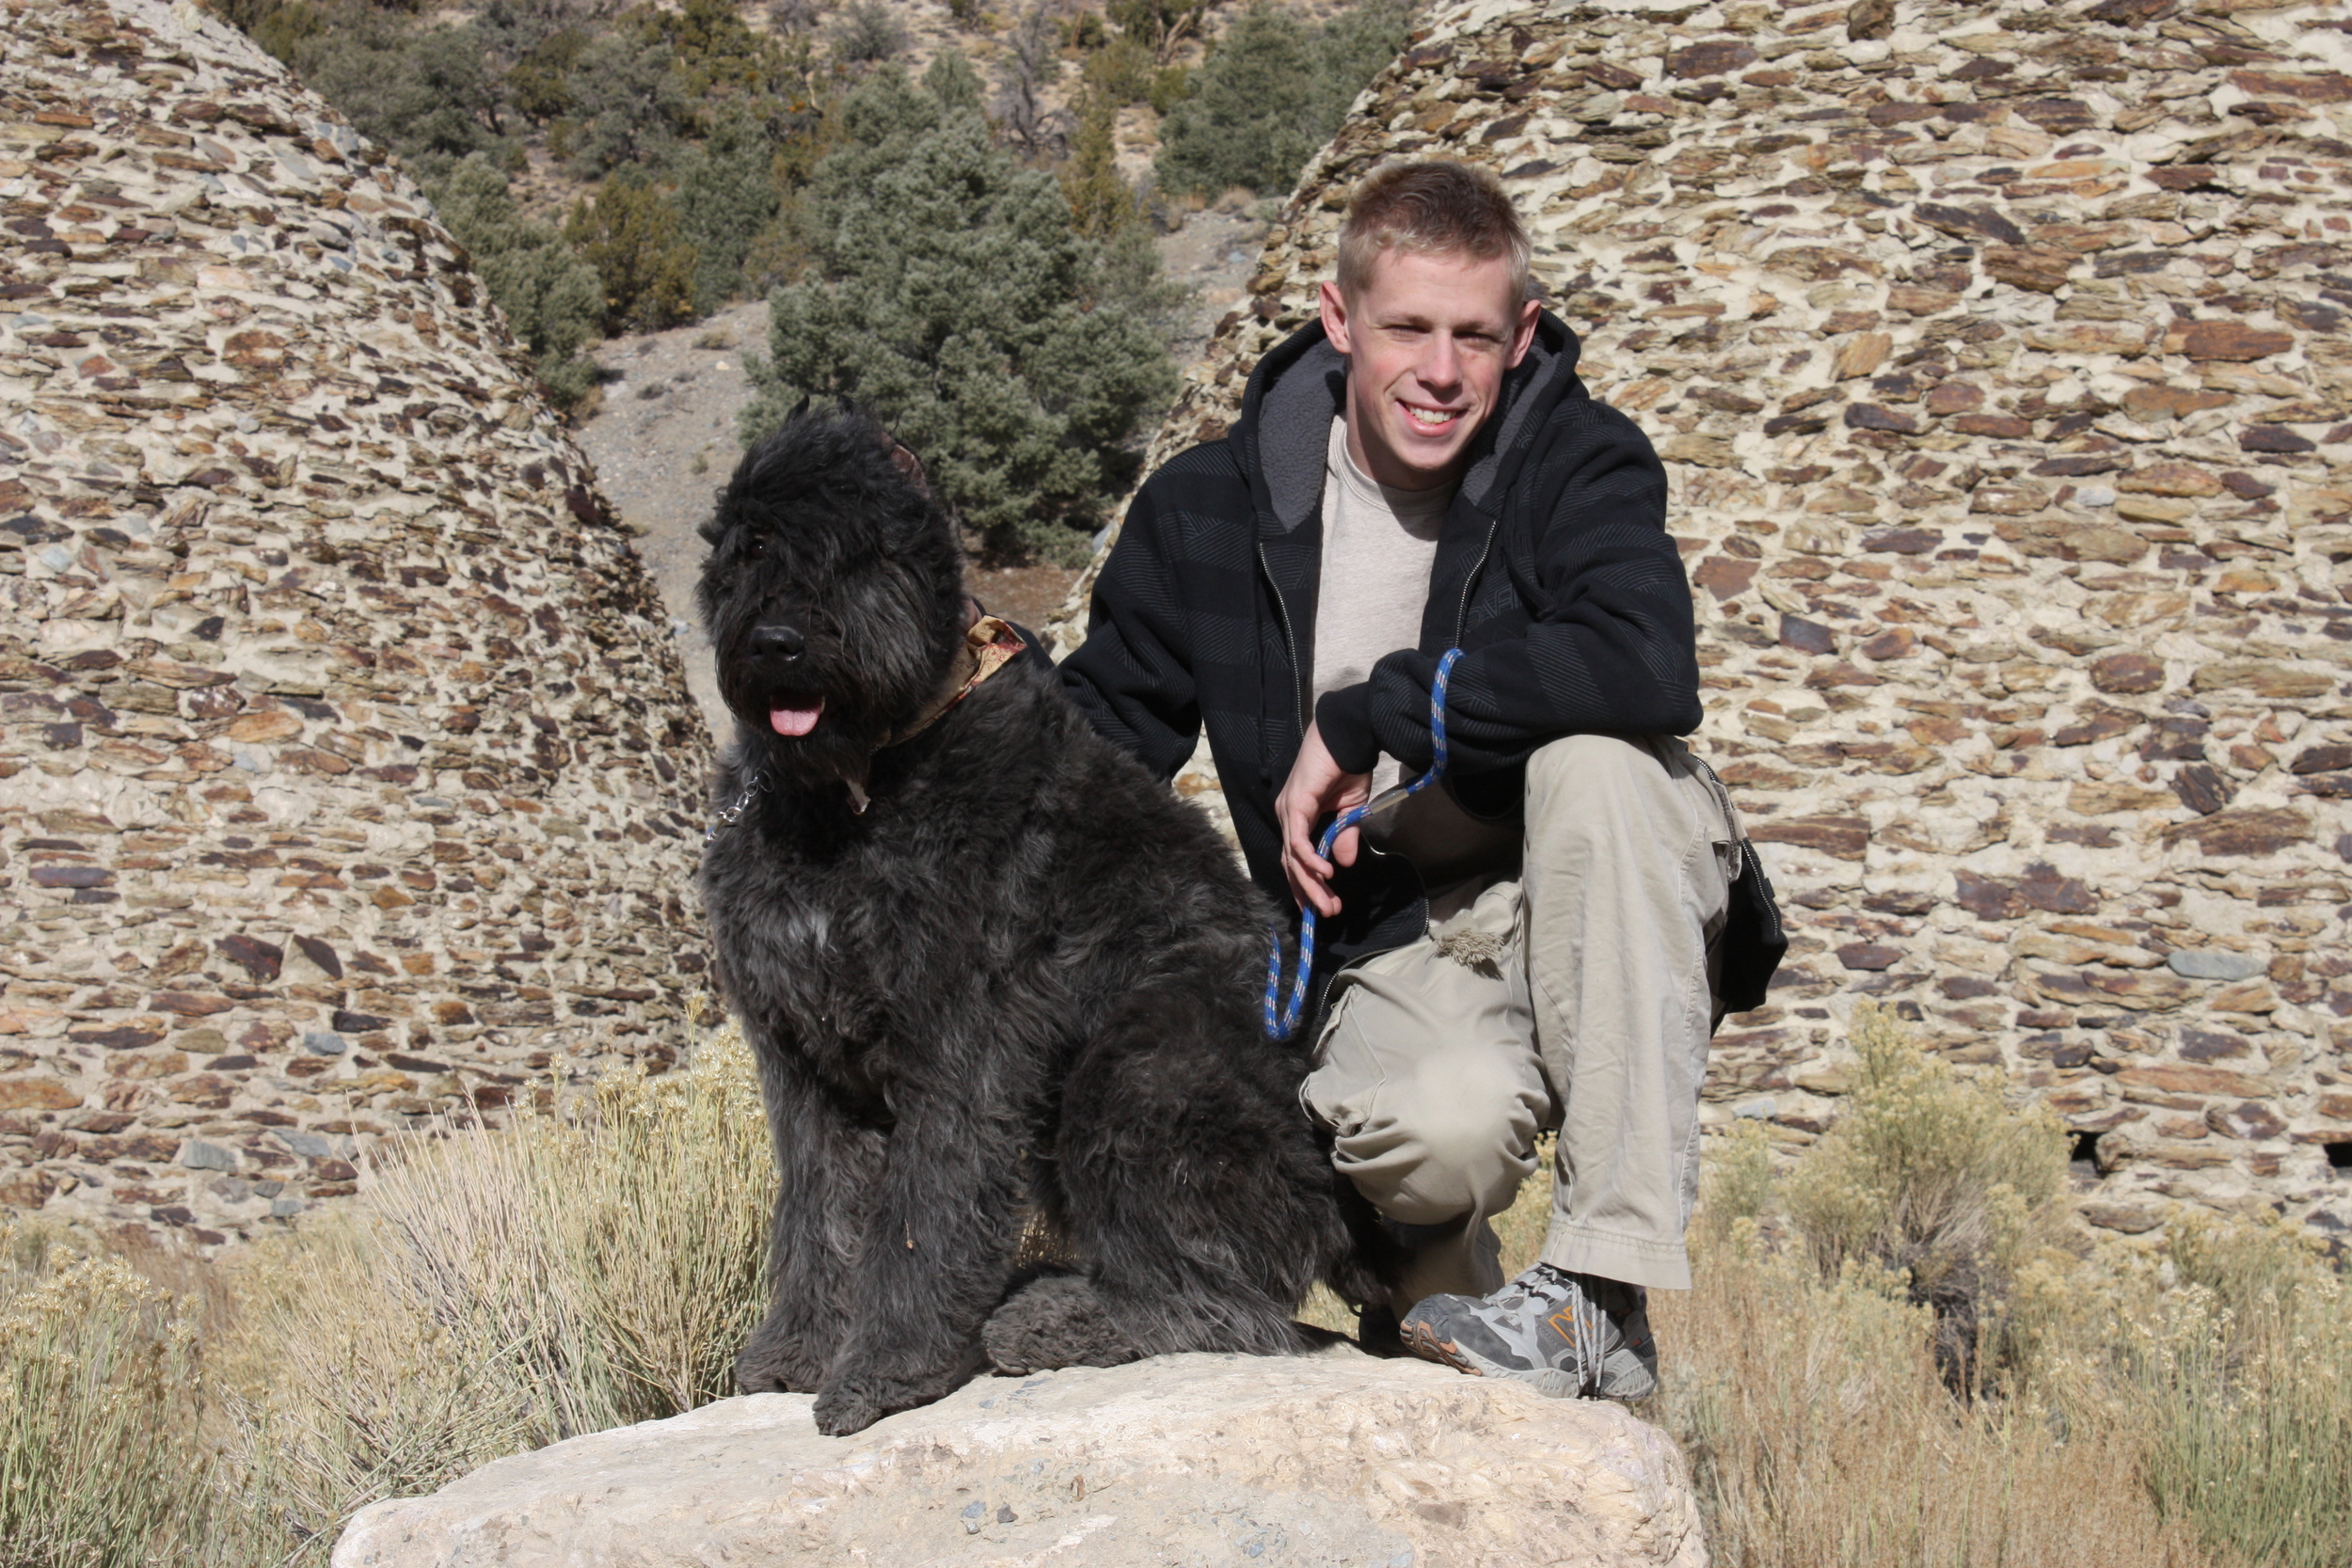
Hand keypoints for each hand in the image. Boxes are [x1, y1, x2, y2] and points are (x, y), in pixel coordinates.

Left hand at [1276, 722, 1371, 918]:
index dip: (1306, 883)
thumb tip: (1344, 864)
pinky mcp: (1295, 805)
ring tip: (1328, 903)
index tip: (1321, 905)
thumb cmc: (1348, 765)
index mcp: (1298, 816)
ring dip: (1311, 883)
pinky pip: (1298, 841)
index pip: (1294, 858)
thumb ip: (1344, 837)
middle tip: (1326, 912)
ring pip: (1293, 857)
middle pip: (1290, 863)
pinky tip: (1326, 873)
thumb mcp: (1350, 810)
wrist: (1350, 736)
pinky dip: (1311, 860)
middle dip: (1308, 891)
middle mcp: (1288, 815)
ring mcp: (1288, 810)